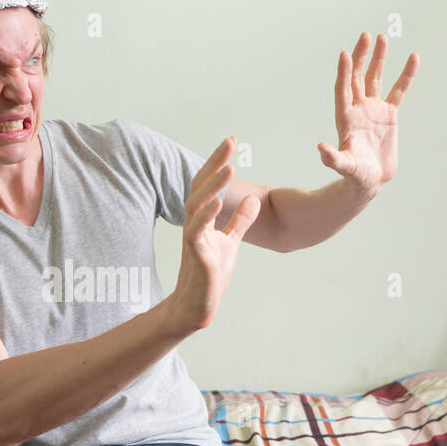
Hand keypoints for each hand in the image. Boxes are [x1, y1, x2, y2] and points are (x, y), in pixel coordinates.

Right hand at [166, 137, 260, 332]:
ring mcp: (193, 238)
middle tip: (230, 141)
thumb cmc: (211, 274)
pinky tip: (216, 202)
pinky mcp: (196, 254)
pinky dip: (206, 215)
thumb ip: (240, 221)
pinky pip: (197, 230)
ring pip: (197, 204)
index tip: (231, 140)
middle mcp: (194, 223)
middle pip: (200, 186)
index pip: (208, 183)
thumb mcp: (231, 242)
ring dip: (212, 186)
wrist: (197, 305)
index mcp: (202, 218)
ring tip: (228, 167)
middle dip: (214, 162)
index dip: (217, 161)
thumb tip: (253, 200)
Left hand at [316, 33, 418, 196]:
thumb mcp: (344, 167)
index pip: (343, 90)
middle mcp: (357, 109)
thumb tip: (321, 149)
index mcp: (345, 118)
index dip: (344, 73)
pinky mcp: (389, 115)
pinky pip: (398, 90)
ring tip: (382, 38)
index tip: (345, 54)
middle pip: (358, 77)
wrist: (371, 181)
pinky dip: (405, 75)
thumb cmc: (355, 175)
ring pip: (375, 78)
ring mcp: (373, 110)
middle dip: (361, 57)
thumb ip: (333, 158)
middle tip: (365, 36)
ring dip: (378, 59)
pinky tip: (413, 58)